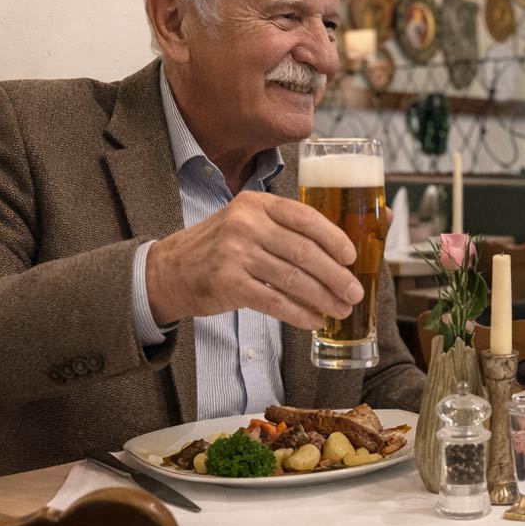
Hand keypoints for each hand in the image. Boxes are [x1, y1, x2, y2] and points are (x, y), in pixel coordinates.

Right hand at [145, 191, 362, 329]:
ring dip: (323, 298)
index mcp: (256, 204)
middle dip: (336, 275)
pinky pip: (275, 301)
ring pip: (293, 278)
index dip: (334, 238)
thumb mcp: (247, 223)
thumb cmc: (219, 247)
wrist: (170, 270)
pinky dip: (299, 314)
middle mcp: (246, 224)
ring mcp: (235, 254)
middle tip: (355, 292)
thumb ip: (284, 228)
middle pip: (304, 251)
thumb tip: (337, 249)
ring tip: (341, 309)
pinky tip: (315, 321)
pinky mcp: (228, 284)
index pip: (305, 217)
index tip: (352, 257)